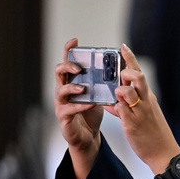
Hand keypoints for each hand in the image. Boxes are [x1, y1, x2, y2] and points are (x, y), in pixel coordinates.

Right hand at [54, 38, 104, 178]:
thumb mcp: (99, 94)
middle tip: (79, 67)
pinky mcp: (64, 117)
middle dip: (68, 67)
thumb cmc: (91, 113)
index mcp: (73, 81)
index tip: (75, 41)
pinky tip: (89, 104)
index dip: (69, 51)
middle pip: (59, 72)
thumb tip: (120, 69)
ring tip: (83, 88)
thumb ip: (103, 82)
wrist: (87, 137)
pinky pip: (69, 109)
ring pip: (60, 90)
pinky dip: (79, 106)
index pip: (69, 62)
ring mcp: (61, 103)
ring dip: (72, 87)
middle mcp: (64, 90)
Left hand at [105, 44, 179, 174]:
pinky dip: (112, 107)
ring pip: (126, 91)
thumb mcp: (146, 115)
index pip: (140, 73)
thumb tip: (114, 100)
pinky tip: (110, 109)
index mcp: (149, 97)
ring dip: (117, 91)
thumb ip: (130, 105)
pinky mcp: (132, 123)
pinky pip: (119, 109)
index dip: (131, 59)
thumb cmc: (154, 134)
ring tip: (116, 98)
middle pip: (137, 77)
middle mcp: (146, 101)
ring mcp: (140, 112)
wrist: (164, 153)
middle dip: (125, 73)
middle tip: (119, 77)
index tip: (122, 47)